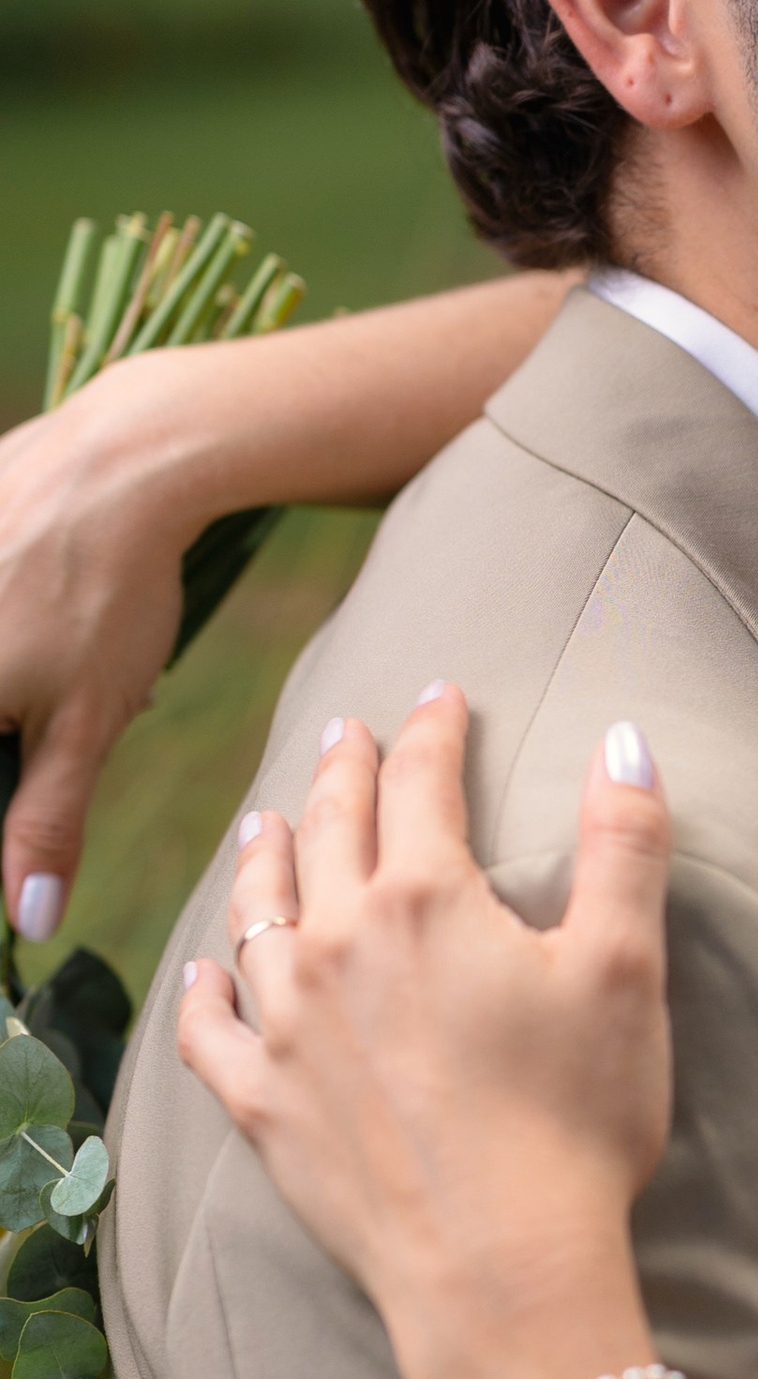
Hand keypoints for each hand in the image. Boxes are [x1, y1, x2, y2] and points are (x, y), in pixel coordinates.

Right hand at [0, 360, 194, 939]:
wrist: (124, 457)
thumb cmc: (106, 589)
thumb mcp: (84, 722)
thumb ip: (46, 824)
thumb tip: (27, 920)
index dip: (5, 802)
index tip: (39, 760)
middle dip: (14, 730)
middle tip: (54, 693)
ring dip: (17, 684)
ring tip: (56, 643)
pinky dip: (10, 629)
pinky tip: (42, 596)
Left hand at [176, 689, 675, 1378]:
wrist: (498, 1267)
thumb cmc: (577, 1120)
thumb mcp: (625, 969)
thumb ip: (625, 844)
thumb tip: (624, 738)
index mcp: (427, 901)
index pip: (422, 784)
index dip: (434, 732)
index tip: (441, 697)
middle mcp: (337, 945)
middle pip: (329, 830)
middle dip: (343, 771)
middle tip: (347, 732)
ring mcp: (286, 1026)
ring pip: (258, 913)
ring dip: (265, 857)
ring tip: (268, 823)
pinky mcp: (261, 1104)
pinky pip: (210, 1029)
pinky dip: (206, 989)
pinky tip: (207, 970)